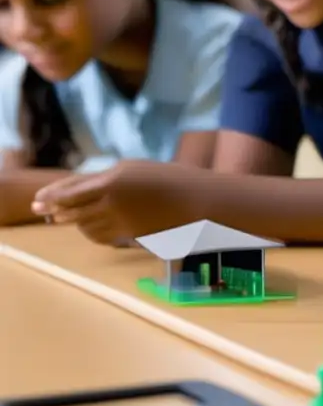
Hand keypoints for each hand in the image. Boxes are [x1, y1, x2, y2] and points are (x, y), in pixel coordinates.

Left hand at [31, 160, 200, 245]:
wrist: (200, 201)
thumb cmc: (171, 178)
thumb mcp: (136, 169)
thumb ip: (108, 178)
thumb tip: (85, 187)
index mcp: (113, 179)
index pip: (71, 190)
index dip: (52, 195)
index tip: (39, 199)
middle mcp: (113, 201)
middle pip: (73, 210)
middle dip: (57, 211)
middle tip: (44, 212)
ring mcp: (122, 219)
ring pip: (86, 225)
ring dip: (75, 222)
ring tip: (67, 220)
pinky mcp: (131, 234)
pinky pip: (102, 235)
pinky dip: (91, 233)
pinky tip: (91, 229)